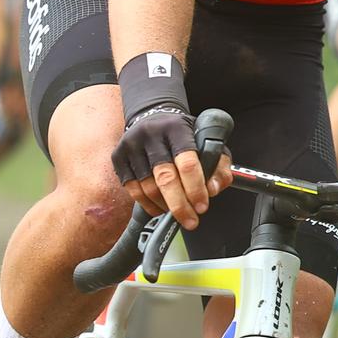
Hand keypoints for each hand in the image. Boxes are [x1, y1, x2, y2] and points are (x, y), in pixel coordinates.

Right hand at [111, 105, 230, 227]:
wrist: (152, 116)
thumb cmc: (182, 134)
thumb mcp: (206, 141)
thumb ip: (218, 165)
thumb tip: (213, 189)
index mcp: (177, 128)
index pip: (187, 163)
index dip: (195, 189)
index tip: (202, 207)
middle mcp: (151, 135)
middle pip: (165, 178)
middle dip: (180, 205)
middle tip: (191, 220)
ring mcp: (132, 146)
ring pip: (148, 188)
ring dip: (165, 206)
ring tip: (177, 211)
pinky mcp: (118, 157)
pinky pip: (133, 190)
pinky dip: (148, 205)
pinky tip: (160, 206)